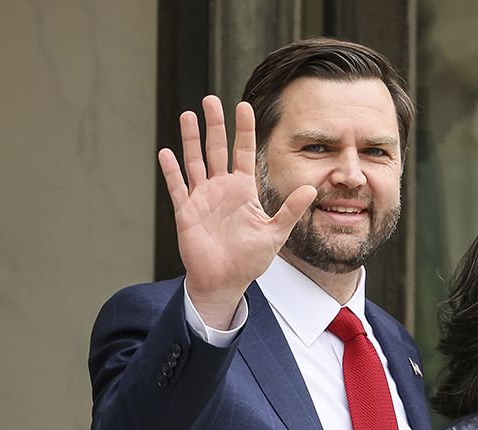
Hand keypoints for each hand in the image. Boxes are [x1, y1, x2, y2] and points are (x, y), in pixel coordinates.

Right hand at [160, 95, 317, 327]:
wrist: (225, 282)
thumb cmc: (249, 260)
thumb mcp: (275, 233)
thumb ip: (291, 210)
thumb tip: (310, 189)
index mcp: (242, 190)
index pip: (243, 152)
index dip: (243, 130)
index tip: (243, 106)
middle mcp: (221, 188)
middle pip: (216, 149)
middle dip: (214, 124)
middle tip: (211, 99)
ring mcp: (201, 198)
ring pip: (195, 162)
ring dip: (190, 139)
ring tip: (187, 115)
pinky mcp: (186, 212)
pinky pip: (177, 188)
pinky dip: (172, 171)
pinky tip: (166, 153)